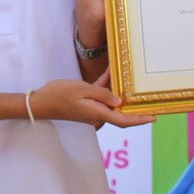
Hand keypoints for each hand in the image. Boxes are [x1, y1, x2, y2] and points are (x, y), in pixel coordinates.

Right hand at [30, 75, 152, 128]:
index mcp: (98, 113)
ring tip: (130, 79)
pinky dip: (106, 88)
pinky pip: (100, 98)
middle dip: (133, 105)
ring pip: (111, 104)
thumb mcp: (82, 89)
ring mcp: (92, 112)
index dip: (140, 119)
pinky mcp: (86, 107)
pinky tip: (109, 73)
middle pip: (120, 113)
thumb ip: (102, 94)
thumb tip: (119, 101)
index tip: (154, 117)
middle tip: (148, 96)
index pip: (124, 120)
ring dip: (119, 93)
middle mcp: (97, 116)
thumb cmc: (59, 95)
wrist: (40, 102)